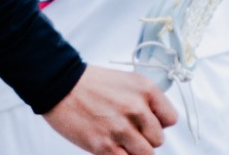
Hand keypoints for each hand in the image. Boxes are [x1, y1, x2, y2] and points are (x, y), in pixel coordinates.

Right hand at [42, 66, 177, 154]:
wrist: (58, 83)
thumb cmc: (89, 83)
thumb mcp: (125, 81)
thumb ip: (144, 101)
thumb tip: (155, 124)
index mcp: (144, 89)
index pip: (171, 119)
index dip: (159, 123)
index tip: (147, 122)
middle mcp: (136, 108)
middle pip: (158, 140)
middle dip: (144, 138)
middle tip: (127, 130)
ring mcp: (121, 128)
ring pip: (146, 154)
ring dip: (133, 150)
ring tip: (118, 139)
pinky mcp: (105, 146)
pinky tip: (110, 146)